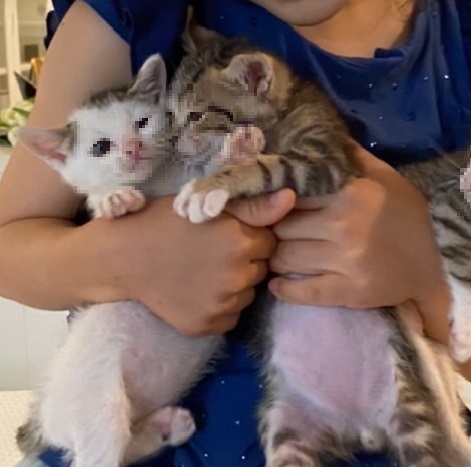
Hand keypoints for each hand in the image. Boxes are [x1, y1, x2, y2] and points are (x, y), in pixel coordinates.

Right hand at [98, 189, 294, 335]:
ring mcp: (223, 305)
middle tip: (213, 253)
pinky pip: (230, 316)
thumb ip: (254, 205)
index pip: (270, 241)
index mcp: (240, 241)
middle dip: (245, 260)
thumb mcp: (206, 203)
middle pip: (261, 269)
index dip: (251, 236)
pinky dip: (220, 306)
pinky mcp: (207, 326)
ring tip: (204, 272)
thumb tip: (293, 198)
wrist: (120, 258)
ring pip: (247, 293)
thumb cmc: (162, 222)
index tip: (228, 234)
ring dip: (235, 285)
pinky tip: (198, 291)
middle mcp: (238, 276)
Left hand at [268, 146, 450, 320]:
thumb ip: (350, 157)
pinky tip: (277, 284)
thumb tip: (319, 134)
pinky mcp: (351, 292)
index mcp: (349, 193)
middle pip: (283, 229)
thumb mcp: (384, 176)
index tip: (274, 207)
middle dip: (276, 231)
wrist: (439, 260)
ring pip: (286, 258)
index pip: (292, 195)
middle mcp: (344, 225)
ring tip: (278, 255)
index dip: (279, 202)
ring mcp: (347, 261)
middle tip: (274, 234)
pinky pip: (303, 292)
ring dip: (278, 258)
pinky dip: (284, 289)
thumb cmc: (408, 214)